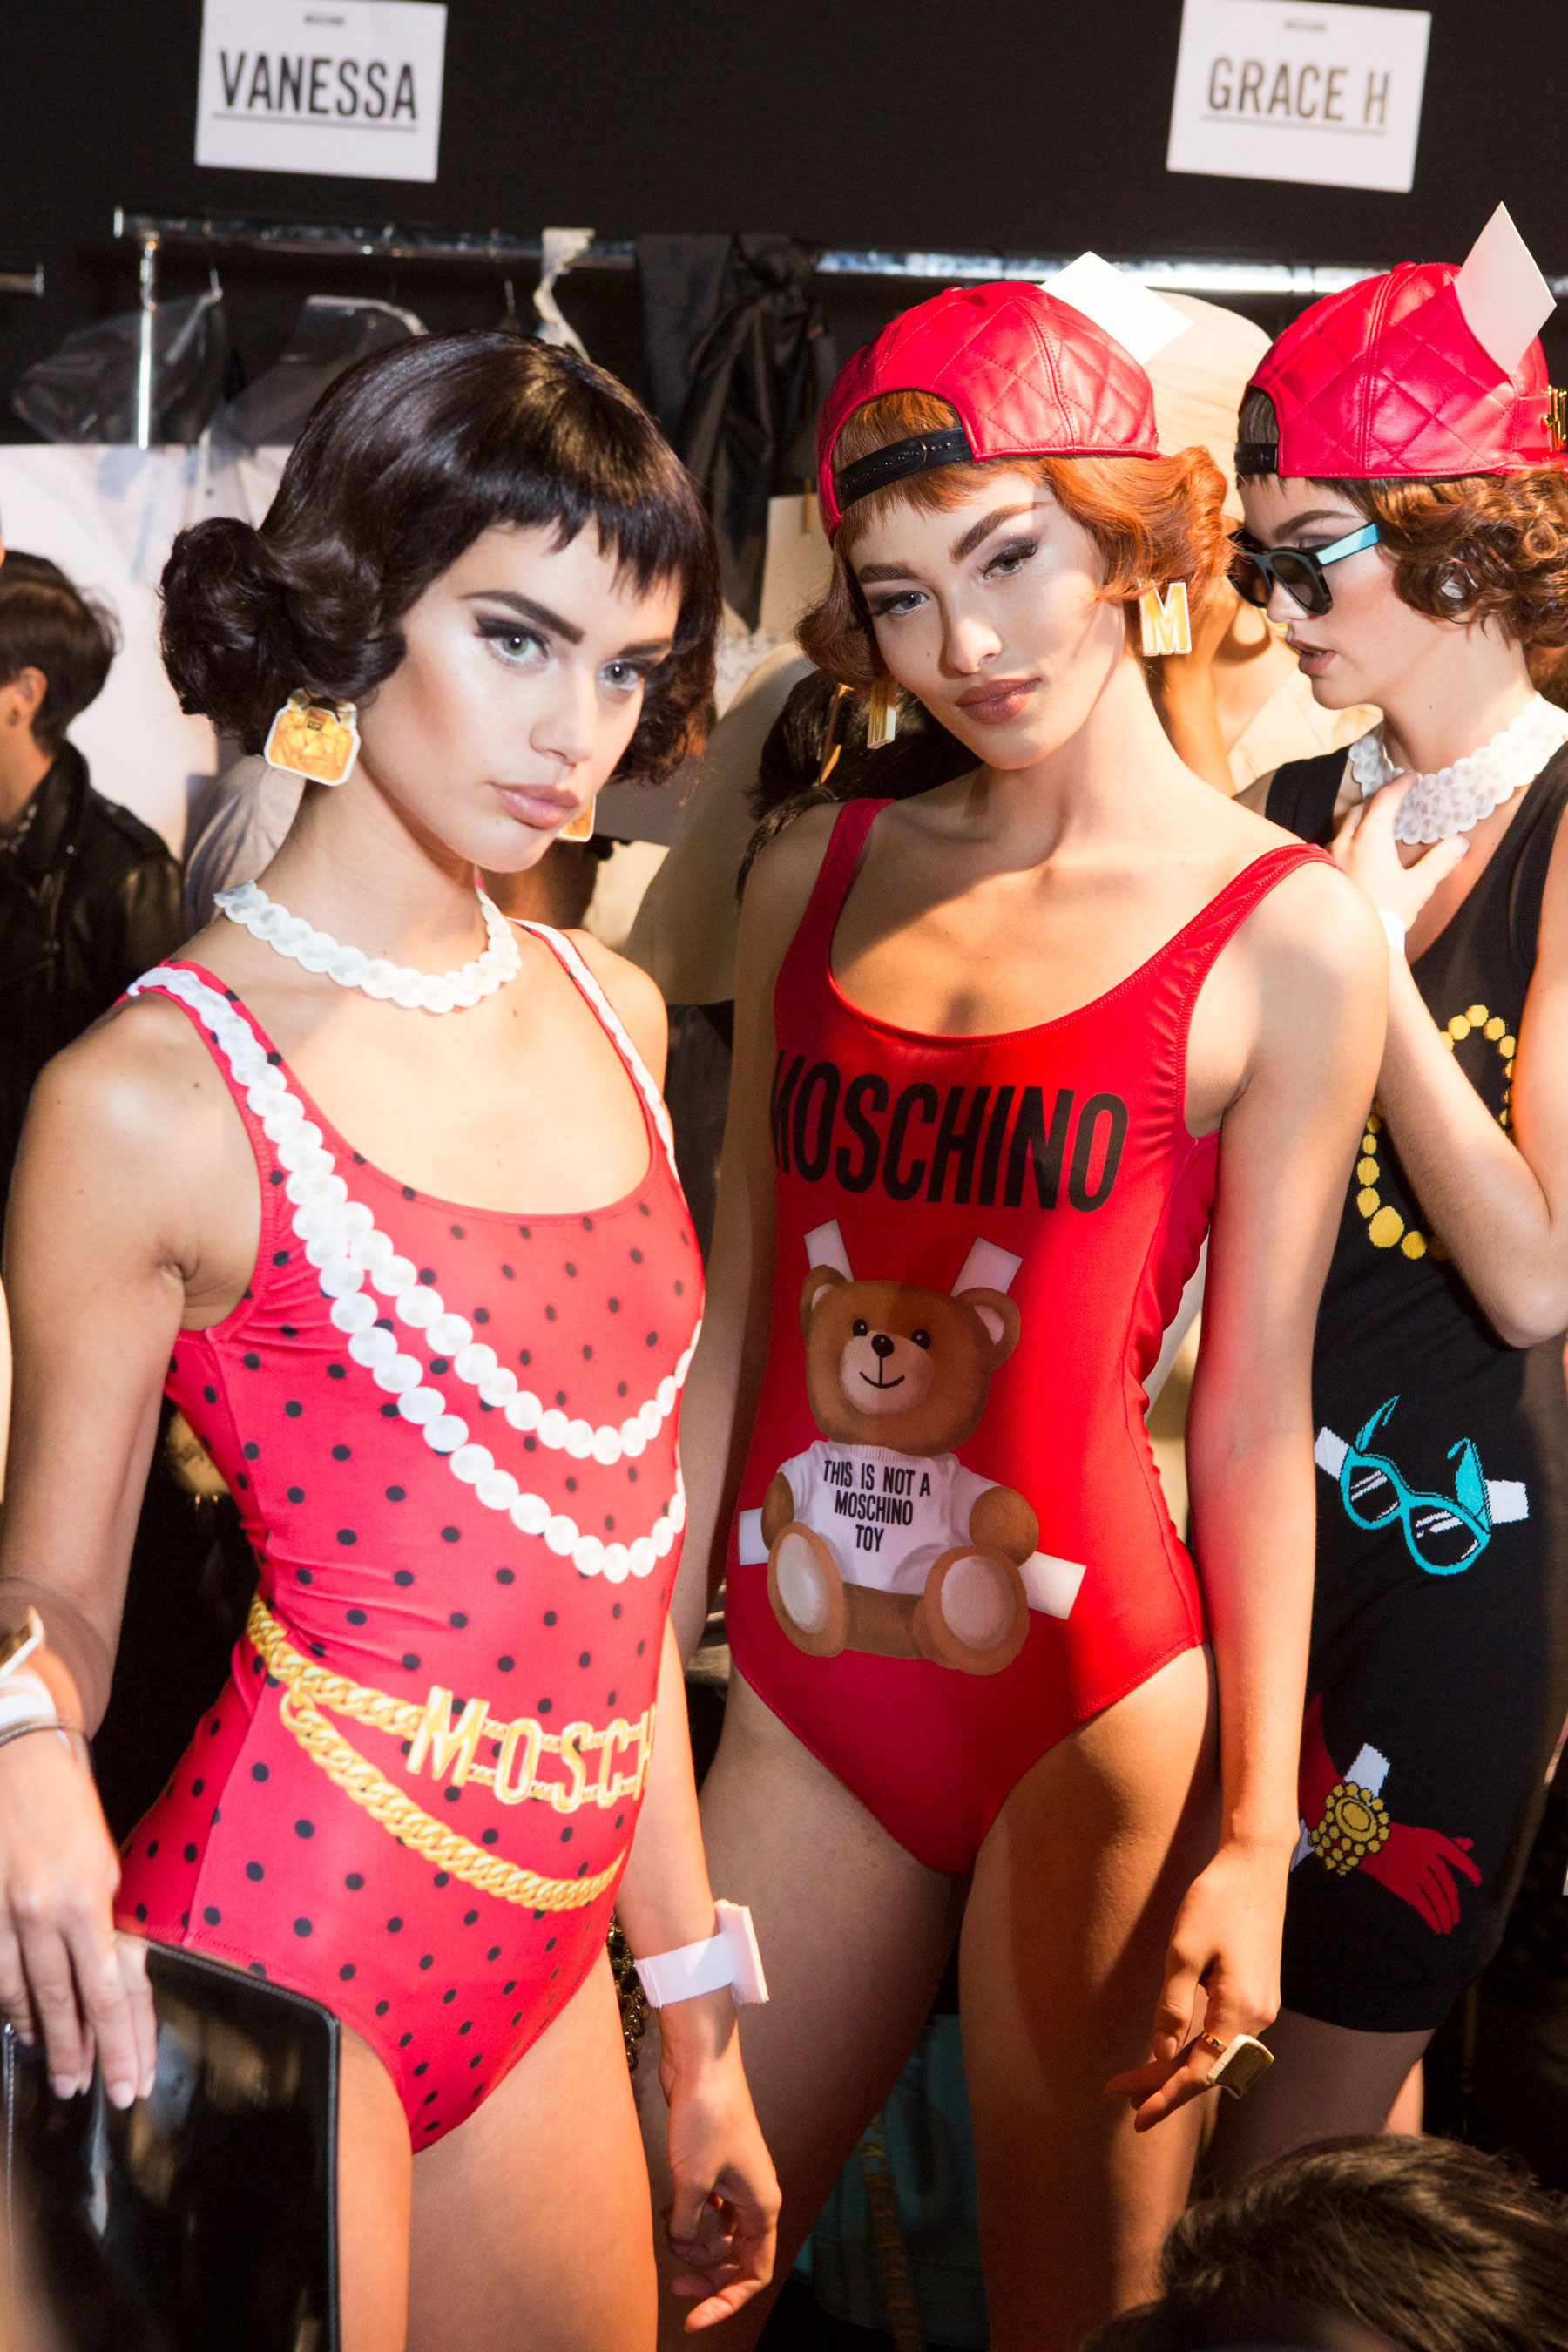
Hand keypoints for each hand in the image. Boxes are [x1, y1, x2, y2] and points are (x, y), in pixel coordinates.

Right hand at [0, 1723, 155, 2108]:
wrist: (13, 1757)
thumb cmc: (67, 1806)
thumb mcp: (105, 1859)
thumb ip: (108, 1919)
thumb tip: (117, 1975)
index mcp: (87, 1899)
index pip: (112, 1992)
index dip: (120, 2043)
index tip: (129, 2079)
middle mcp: (42, 1913)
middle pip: (62, 2004)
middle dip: (76, 2054)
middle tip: (82, 2089)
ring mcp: (0, 1914)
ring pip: (15, 1996)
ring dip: (36, 2032)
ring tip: (50, 2056)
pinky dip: (3, 2000)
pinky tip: (14, 2018)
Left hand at [658, 1990, 779, 2329]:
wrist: (702, 2063)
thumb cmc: (706, 2116)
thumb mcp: (691, 2180)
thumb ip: (685, 2225)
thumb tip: (678, 2244)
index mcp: (762, 2205)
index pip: (753, 2272)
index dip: (726, 2301)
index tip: (694, 2318)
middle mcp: (755, 2196)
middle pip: (737, 2258)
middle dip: (708, 2275)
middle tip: (675, 2287)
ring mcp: (737, 2180)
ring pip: (721, 2234)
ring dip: (695, 2244)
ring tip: (666, 2236)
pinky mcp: (717, 2164)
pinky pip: (709, 2209)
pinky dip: (689, 2218)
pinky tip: (667, 2214)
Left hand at [1104, 1837, 1287, 2131]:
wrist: (1256, 1866)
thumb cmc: (1216, 1901)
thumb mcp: (1184, 1950)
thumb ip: (1173, 2006)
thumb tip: (1160, 2053)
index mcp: (1240, 2009)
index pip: (1200, 2071)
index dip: (1166, 2095)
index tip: (1135, 2117)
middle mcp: (1258, 2017)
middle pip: (1210, 2070)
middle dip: (1166, 2086)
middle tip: (1121, 2099)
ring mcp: (1263, 2008)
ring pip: (1217, 2055)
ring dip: (1180, 2070)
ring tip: (1139, 2083)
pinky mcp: (1259, 1996)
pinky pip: (1225, 2038)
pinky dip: (1197, 2051)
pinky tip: (1174, 2052)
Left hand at [1332, 776, 1468, 933]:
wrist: (1353, 944)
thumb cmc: (1388, 913)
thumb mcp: (1419, 887)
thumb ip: (1440, 862)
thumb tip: (1461, 843)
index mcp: (1370, 839)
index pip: (1385, 800)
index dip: (1399, 786)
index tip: (1410, 777)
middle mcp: (1345, 843)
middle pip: (1358, 809)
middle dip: (1376, 800)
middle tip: (1392, 798)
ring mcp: (1329, 858)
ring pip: (1342, 827)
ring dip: (1358, 820)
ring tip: (1373, 822)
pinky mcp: (1323, 874)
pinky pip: (1332, 847)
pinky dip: (1346, 841)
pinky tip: (1354, 853)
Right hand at [1361, 1821, 1481, 1934]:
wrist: (1368, 1842)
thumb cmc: (1400, 1839)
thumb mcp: (1426, 1837)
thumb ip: (1450, 1843)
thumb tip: (1470, 1844)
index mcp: (1433, 1841)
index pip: (1457, 1856)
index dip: (1470, 1869)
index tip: (1478, 1882)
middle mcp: (1426, 1856)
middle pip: (1446, 1885)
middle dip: (1452, 1904)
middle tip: (1455, 1918)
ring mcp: (1415, 1871)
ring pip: (1437, 1898)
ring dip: (1445, 1915)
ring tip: (1447, 1926)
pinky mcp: (1403, 1885)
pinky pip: (1423, 1904)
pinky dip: (1432, 1918)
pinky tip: (1437, 1927)